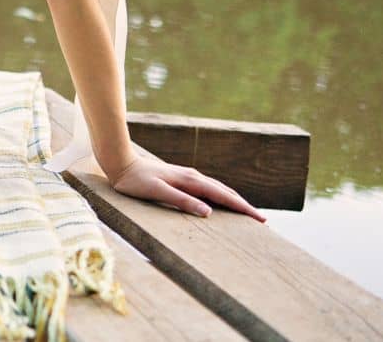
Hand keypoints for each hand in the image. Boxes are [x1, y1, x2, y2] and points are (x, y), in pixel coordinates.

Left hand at [107, 155, 268, 222]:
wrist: (120, 162)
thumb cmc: (135, 181)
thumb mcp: (157, 192)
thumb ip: (182, 201)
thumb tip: (209, 212)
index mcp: (191, 181)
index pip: (223, 196)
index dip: (243, 208)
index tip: (260, 219)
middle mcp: (193, 177)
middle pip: (225, 192)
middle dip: (244, 206)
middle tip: (262, 221)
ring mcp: (188, 176)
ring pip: (218, 189)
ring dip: (234, 200)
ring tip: (247, 213)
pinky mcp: (181, 179)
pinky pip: (208, 189)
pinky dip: (221, 196)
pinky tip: (220, 203)